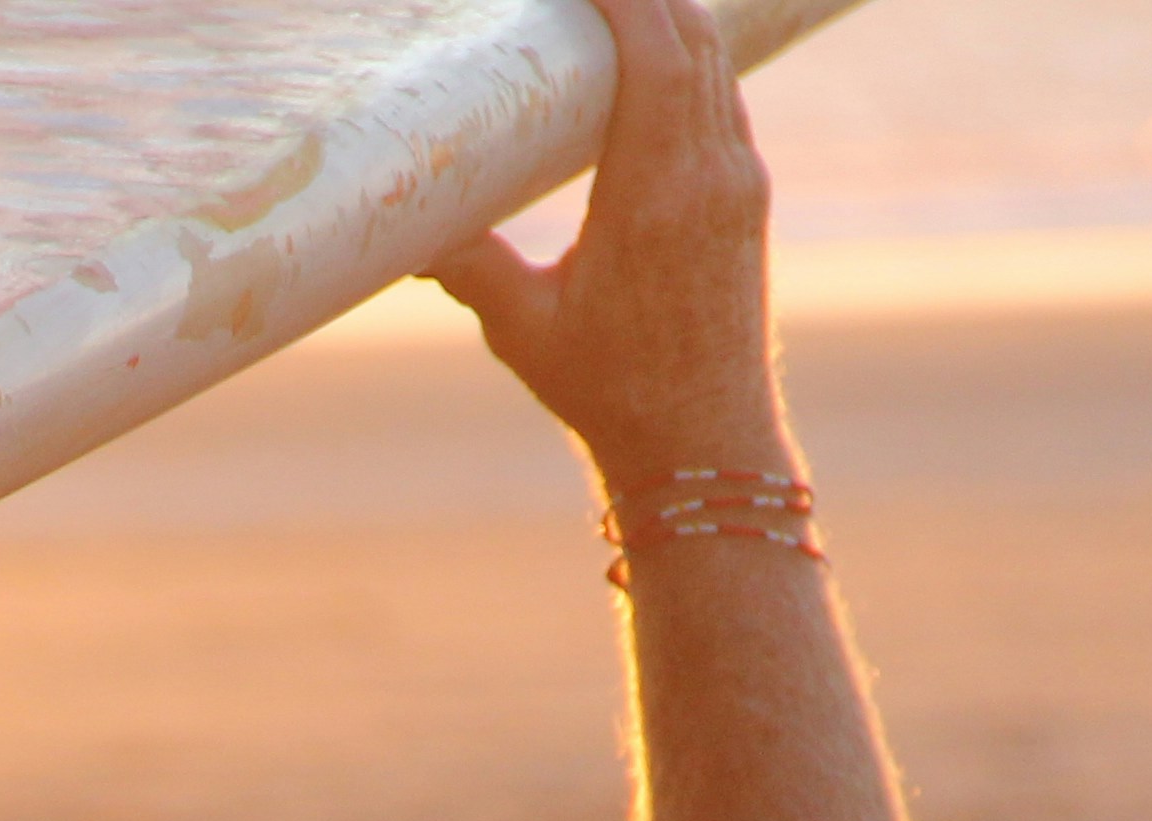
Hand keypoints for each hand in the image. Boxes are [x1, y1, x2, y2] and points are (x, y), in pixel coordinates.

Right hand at [428, 0, 788, 487]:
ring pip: (717, 61)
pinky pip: (725, 97)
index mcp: (657, 195)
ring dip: (672, 15)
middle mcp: (711, 176)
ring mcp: (740, 183)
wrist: (704, 445)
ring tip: (620, 1)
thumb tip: (404, 227)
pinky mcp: (748, 198)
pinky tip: (659, 50)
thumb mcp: (523, 327)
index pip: (654, 55)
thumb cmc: (610, 393)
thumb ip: (468, 264)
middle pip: (692, 37)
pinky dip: (691, 57)